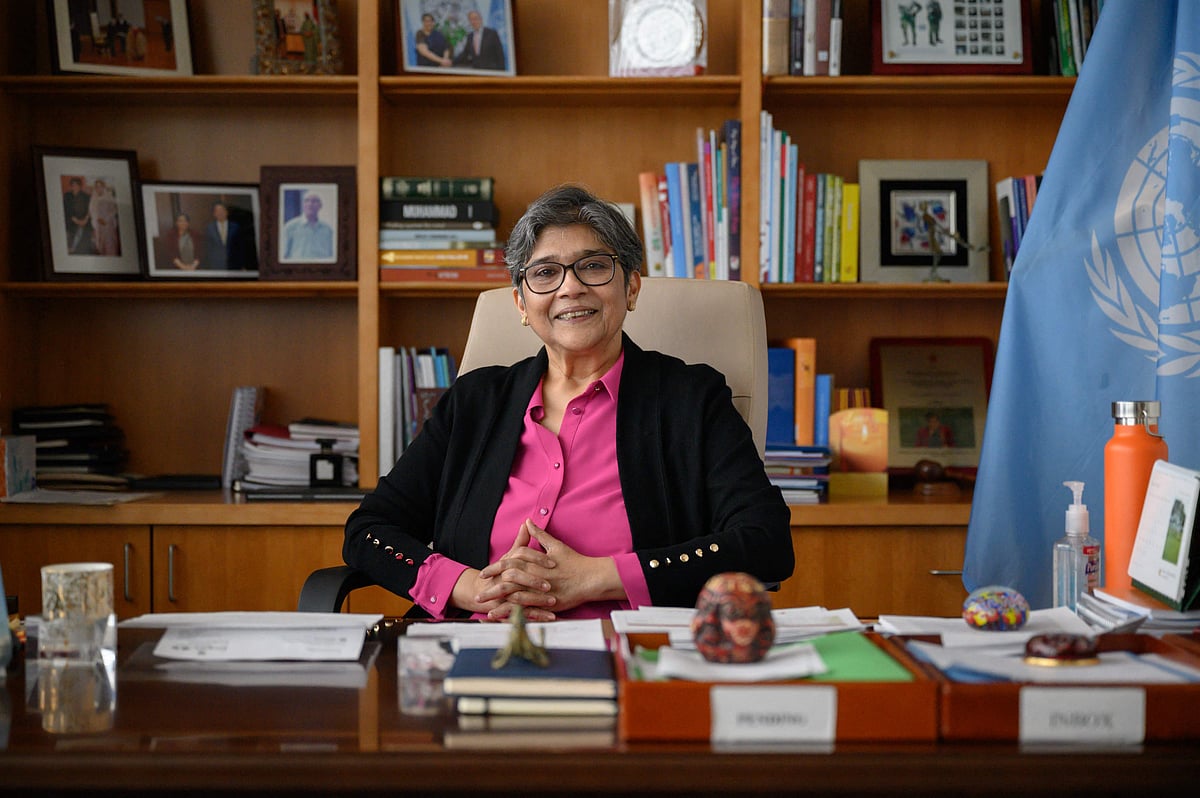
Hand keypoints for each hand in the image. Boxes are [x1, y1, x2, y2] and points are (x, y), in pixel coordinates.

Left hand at [480, 520, 624, 615]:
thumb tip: (528, 521)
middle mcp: (534, 576)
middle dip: (491, 587)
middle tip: (478, 592)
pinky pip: (524, 609)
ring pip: (513, 596)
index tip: (484, 573)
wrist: (591, 577)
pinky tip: (499, 616)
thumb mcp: (556, 545)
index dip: (495, 568)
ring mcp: (539, 591)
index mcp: (535, 562)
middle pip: (507, 581)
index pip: (509, 563)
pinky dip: (510, 613)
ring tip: (484, 606)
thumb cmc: (574, 561)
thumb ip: (539, 535)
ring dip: (497, 601)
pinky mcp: (545, 604)